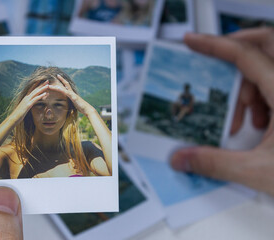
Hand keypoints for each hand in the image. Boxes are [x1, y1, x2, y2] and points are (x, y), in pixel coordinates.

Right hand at [10, 80, 48, 123]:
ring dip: (42, 88)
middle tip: (47, 80)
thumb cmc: (18, 114)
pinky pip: (35, 99)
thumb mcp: (24, 107)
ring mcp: (27, 101)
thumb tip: (30, 104)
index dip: (37, 85)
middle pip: (35, 89)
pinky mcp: (28, 105)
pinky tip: (46, 93)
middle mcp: (26, 98)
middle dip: (41, 85)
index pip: (32, 89)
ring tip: (48, 85)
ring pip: (36, 93)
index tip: (42, 81)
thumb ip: (27, 104)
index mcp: (25, 98)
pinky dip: (40, 96)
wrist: (13, 118)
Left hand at [48, 74, 94, 115]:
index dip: (64, 82)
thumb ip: (73, 101)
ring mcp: (73, 94)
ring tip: (50, 85)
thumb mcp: (75, 104)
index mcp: (72, 94)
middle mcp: (72, 93)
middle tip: (57, 75)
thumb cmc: (82, 108)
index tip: (60, 78)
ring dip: (56, 87)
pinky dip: (61, 90)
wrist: (87, 109)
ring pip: (63, 88)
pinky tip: (57, 88)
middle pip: (66, 84)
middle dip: (62, 79)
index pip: (67, 87)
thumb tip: (72, 101)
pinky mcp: (73, 97)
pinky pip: (66, 93)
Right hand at [170, 28, 273, 195]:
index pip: (246, 55)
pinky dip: (262, 95)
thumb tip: (185, 157)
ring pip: (270, 66)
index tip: (193, 41)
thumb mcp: (260, 170)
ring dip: (248, 83)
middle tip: (214, 64)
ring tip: (242, 114)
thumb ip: (216, 163)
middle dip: (235, 50)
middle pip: (266, 44)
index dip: (214, 45)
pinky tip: (260, 123)